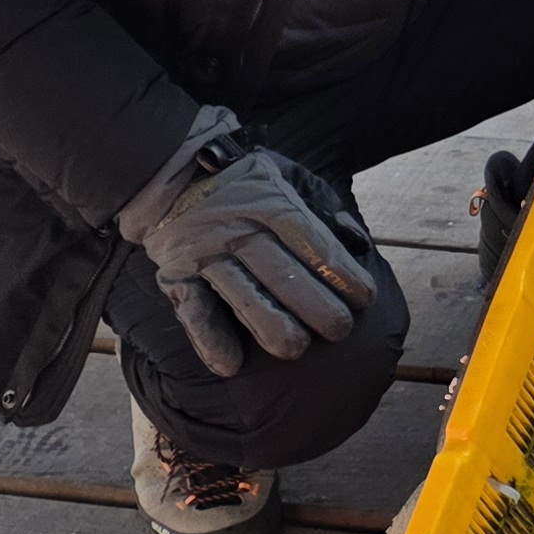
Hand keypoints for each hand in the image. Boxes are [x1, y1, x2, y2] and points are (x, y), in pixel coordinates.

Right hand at [117, 137, 378, 376]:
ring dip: (268, 323)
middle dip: (313, 303)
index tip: (364, 298)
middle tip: (340, 330)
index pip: (310, 241)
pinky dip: (209, 338)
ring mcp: (203, 252)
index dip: (339, 272)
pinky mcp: (176, 273)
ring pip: (240, 293)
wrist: (168, 169)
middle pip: (279, 271)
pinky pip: (193, 308)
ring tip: (295, 349)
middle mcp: (236, 228)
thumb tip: (358, 242)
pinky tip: (229, 364)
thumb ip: (323, 205)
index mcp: (270, 202)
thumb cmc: (242, 180)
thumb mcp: (286, 175)